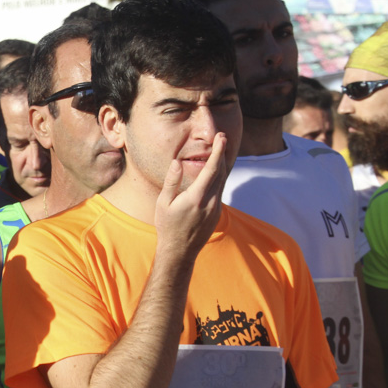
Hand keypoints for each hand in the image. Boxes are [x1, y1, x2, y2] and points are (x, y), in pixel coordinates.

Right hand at [154, 133, 226, 260]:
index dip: (218, 152)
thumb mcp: (163, 203)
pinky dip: (220, 177)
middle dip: (222, 153)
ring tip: (221, 149)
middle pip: (221, 172)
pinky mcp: (217, 212)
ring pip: (223, 181)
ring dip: (222, 164)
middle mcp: (210, 202)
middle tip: (222, 137)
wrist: (180, 250)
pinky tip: (216, 170)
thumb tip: (177, 162)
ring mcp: (216, 208)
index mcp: (196, 197)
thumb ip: (172, 181)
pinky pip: (220, 190)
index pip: (211, 169)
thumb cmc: (167, 225)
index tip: (221, 138)